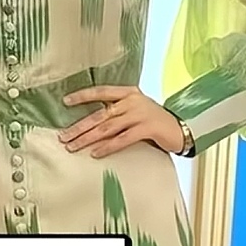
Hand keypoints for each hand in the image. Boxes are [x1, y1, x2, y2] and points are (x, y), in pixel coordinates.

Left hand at [60, 85, 184, 157]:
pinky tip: (96, 153)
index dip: (83, 96)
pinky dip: (107, 147)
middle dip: (79, 127)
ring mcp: (140, 114)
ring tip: (73, 146)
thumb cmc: (154, 120)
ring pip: (107, 128)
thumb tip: (90, 123)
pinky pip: (122, 139)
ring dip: (88, 139)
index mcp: (128, 92)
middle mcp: (133, 101)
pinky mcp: (148, 128)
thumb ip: (117, 111)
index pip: (101, 91)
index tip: (65, 101)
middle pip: (100, 115)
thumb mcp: (136, 109)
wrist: (182, 128)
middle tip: (63, 136)